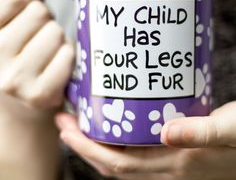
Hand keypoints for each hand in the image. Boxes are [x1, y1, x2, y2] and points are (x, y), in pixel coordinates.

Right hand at [0, 0, 74, 108]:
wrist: (19, 107)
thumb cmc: (18, 47)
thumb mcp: (10, 11)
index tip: (34, 0)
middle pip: (39, 13)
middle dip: (45, 17)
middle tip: (39, 32)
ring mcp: (13, 78)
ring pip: (55, 33)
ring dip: (58, 37)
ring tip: (47, 50)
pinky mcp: (37, 95)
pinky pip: (68, 56)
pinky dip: (69, 57)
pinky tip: (56, 66)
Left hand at [55, 102, 235, 179]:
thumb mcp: (229, 130)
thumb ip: (201, 131)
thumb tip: (166, 131)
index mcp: (176, 163)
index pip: (120, 164)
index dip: (88, 149)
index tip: (67, 128)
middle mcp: (170, 167)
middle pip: (115, 165)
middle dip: (84, 146)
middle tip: (65, 119)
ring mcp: (173, 162)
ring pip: (125, 159)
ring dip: (99, 143)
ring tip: (85, 118)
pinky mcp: (178, 151)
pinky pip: (139, 151)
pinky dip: (121, 139)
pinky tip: (120, 119)